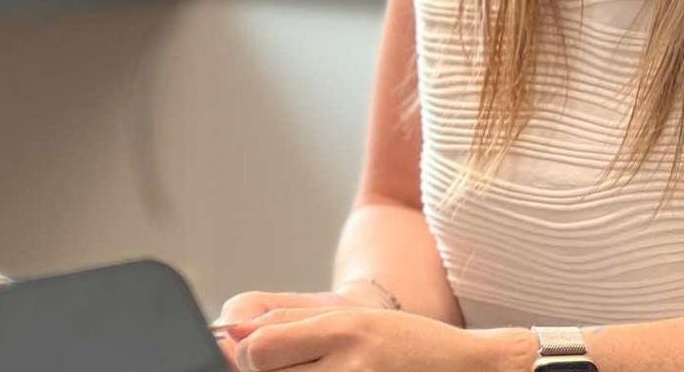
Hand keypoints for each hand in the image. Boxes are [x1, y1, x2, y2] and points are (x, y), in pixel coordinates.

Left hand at [211, 289, 385, 370]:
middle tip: (292, 364)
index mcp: (342, 332)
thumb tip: (232, 332)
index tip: (260, 349)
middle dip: (264, 371)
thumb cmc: (397, 340)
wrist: (451, 365)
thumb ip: (286, 320)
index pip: (260, 348)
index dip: (248, 350)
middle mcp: (348, 370)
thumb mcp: (347, 316)